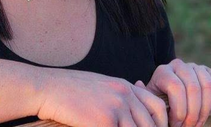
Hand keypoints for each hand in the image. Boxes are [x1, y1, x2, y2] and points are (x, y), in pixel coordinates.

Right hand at [36, 67, 168, 125]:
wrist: (48, 89)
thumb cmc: (69, 91)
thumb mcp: (100, 88)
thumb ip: (118, 98)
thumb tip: (131, 118)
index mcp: (124, 87)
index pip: (158, 106)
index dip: (162, 123)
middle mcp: (124, 95)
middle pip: (151, 123)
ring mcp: (116, 108)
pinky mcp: (104, 122)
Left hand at [142, 59, 210, 126]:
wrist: (170, 94)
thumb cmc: (158, 101)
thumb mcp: (149, 100)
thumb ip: (146, 96)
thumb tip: (140, 83)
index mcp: (163, 72)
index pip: (176, 88)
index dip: (179, 111)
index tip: (176, 125)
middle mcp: (179, 65)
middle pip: (193, 89)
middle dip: (193, 113)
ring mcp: (195, 66)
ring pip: (207, 86)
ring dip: (205, 109)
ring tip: (198, 123)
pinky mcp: (209, 71)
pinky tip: (210, 111)